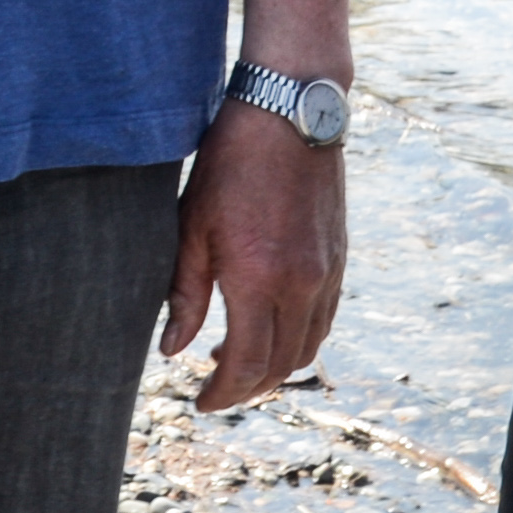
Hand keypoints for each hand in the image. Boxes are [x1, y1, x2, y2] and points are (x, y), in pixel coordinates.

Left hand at [164, 105, 345, 411]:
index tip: (200, 401)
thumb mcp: (192, 225)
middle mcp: (302, 283)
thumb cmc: (230, 162)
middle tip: (215, 388)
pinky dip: (300, 338)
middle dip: (248, 388)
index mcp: (259, 278)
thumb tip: (173, 350)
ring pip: (309, 346)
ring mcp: (327, 271)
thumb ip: (184, 293)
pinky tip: (270, 324)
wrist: (290, 110)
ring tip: (237, 356)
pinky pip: (325, 318)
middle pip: (281, 365)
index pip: (247, 365)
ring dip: (276, 366)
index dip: (222, 393)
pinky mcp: (340, 257)